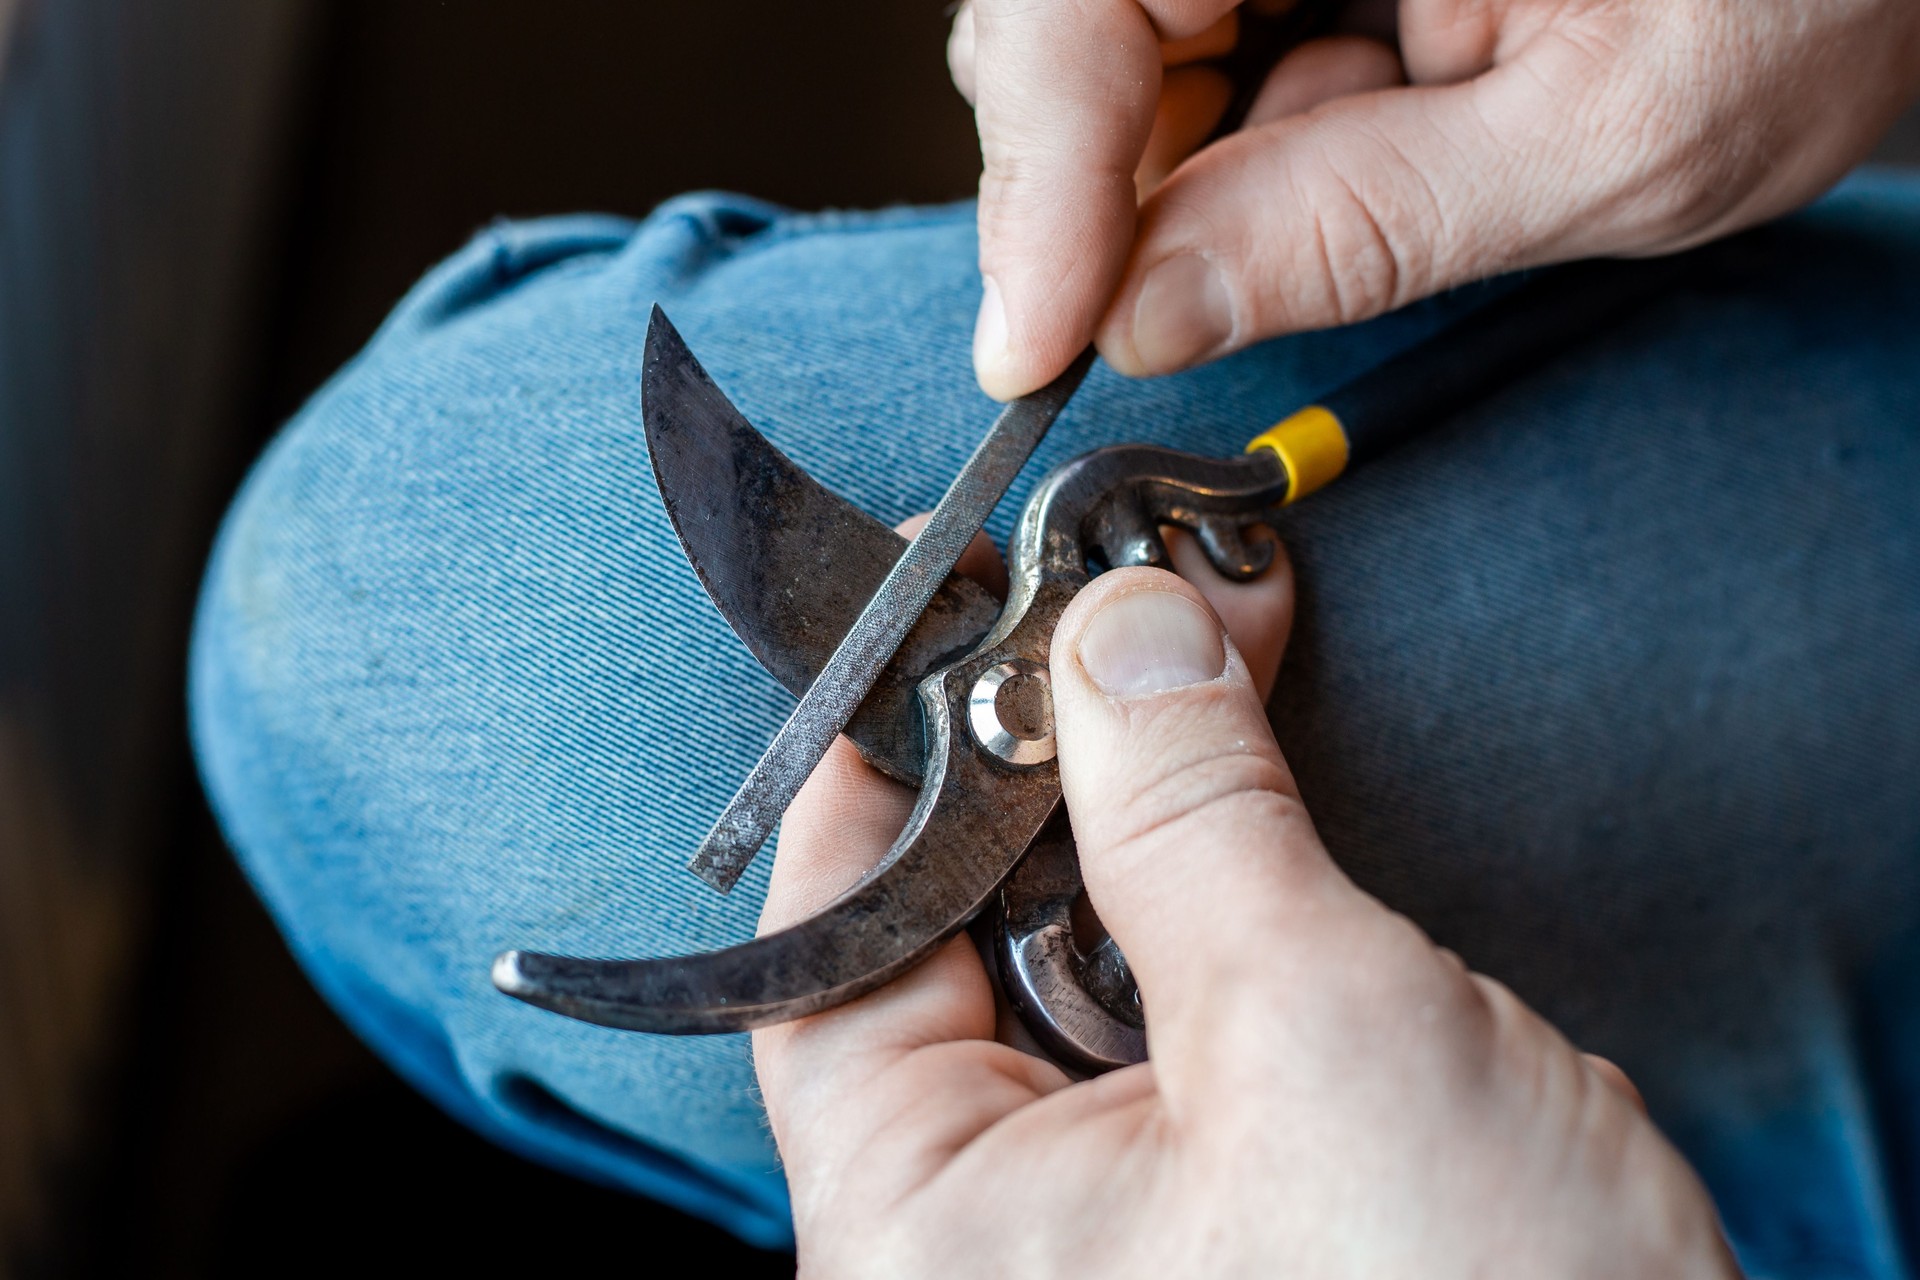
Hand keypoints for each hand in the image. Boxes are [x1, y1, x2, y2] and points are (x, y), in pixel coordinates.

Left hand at [752, 529, 1736, 1275]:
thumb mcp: (1319, 1036)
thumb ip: (1196, 815)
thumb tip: (1120, 636)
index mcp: (928, 1237)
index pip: (829, 956)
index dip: (880, 769)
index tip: (935, 627)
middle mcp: (991, 1239)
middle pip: (954, 936)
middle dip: (1042, 766)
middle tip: (1114, 612)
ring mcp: (1109, 1221)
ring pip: (1076, 958)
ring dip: (1142, 813)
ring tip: (1199, 662)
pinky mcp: (1222, 1196)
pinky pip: (1173, 1009)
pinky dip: (1211, 888)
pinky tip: (1250, 787)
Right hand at [951, 0, 1919, 397]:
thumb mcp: (1601, 139)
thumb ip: (1361, 226)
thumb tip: (1147, 314)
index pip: (1090, 1)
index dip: (1042, 175)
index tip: (1034, 344)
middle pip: (1073, 31)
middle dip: (1099, 190)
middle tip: (1160, 308)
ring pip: (1115, 58)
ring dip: (1179, 175)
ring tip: (1370, 169)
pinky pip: (1190, 67)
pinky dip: (1237, 152)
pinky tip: (1359, 139)